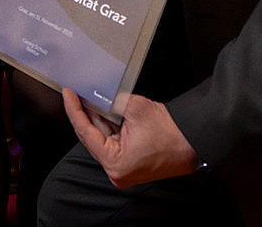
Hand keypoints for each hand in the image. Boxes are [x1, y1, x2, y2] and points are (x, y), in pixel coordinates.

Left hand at [63, 88, 199, 188]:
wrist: (193, 140)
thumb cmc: (170, 131)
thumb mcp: (134, 108)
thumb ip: (110, 101)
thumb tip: (94, 92)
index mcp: (115, 163)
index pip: (85, 132)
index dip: (74, 110)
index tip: (68, 93)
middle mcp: (116, 171)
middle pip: (91, 136)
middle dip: (84, 112)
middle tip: (75, 91)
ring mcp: (123, 168)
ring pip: (101, 136)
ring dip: (96, 116)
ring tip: (88, 95)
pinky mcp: (129, 161)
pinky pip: (112, 139)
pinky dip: (107, 123)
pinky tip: (102, 106)